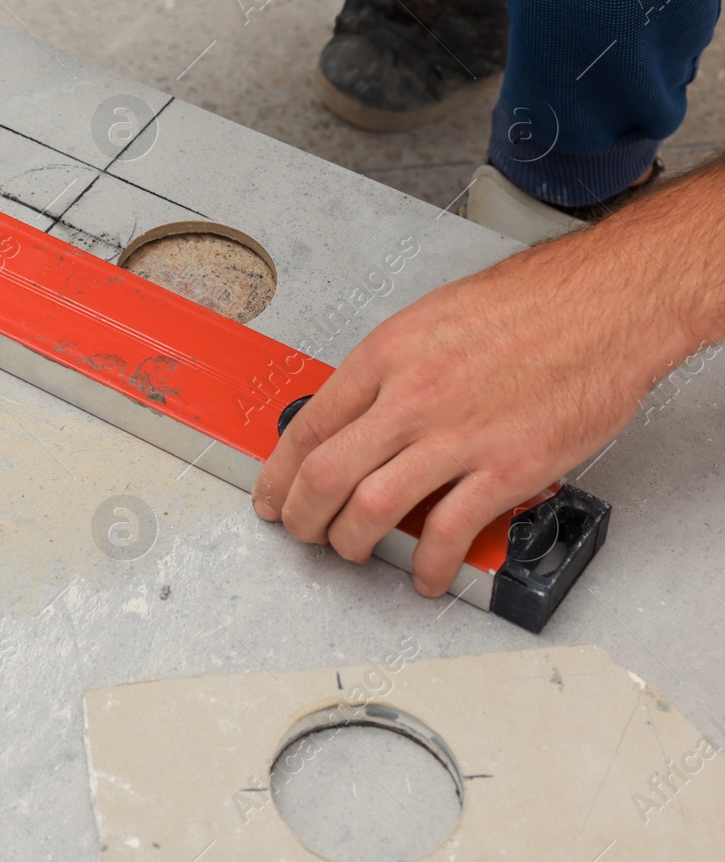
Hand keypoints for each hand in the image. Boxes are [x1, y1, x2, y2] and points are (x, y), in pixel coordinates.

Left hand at [252, 220, 696, 596]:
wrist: (606, 304)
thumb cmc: (529, 304)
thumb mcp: (430, 320)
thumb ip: (388, 369)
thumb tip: (356, 411)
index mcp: (386, 356)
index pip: (308, 426)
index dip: (279, 473)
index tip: (272, 495)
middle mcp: (411, 397)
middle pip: (325, 474)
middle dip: (301, 516)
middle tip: (301, 532)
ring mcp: (457, 436)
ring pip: (371, 508)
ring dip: (349, 542)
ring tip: (350, 550)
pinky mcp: (507, 468)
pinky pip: (450, 532)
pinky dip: (429, 565)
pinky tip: (425, 575)